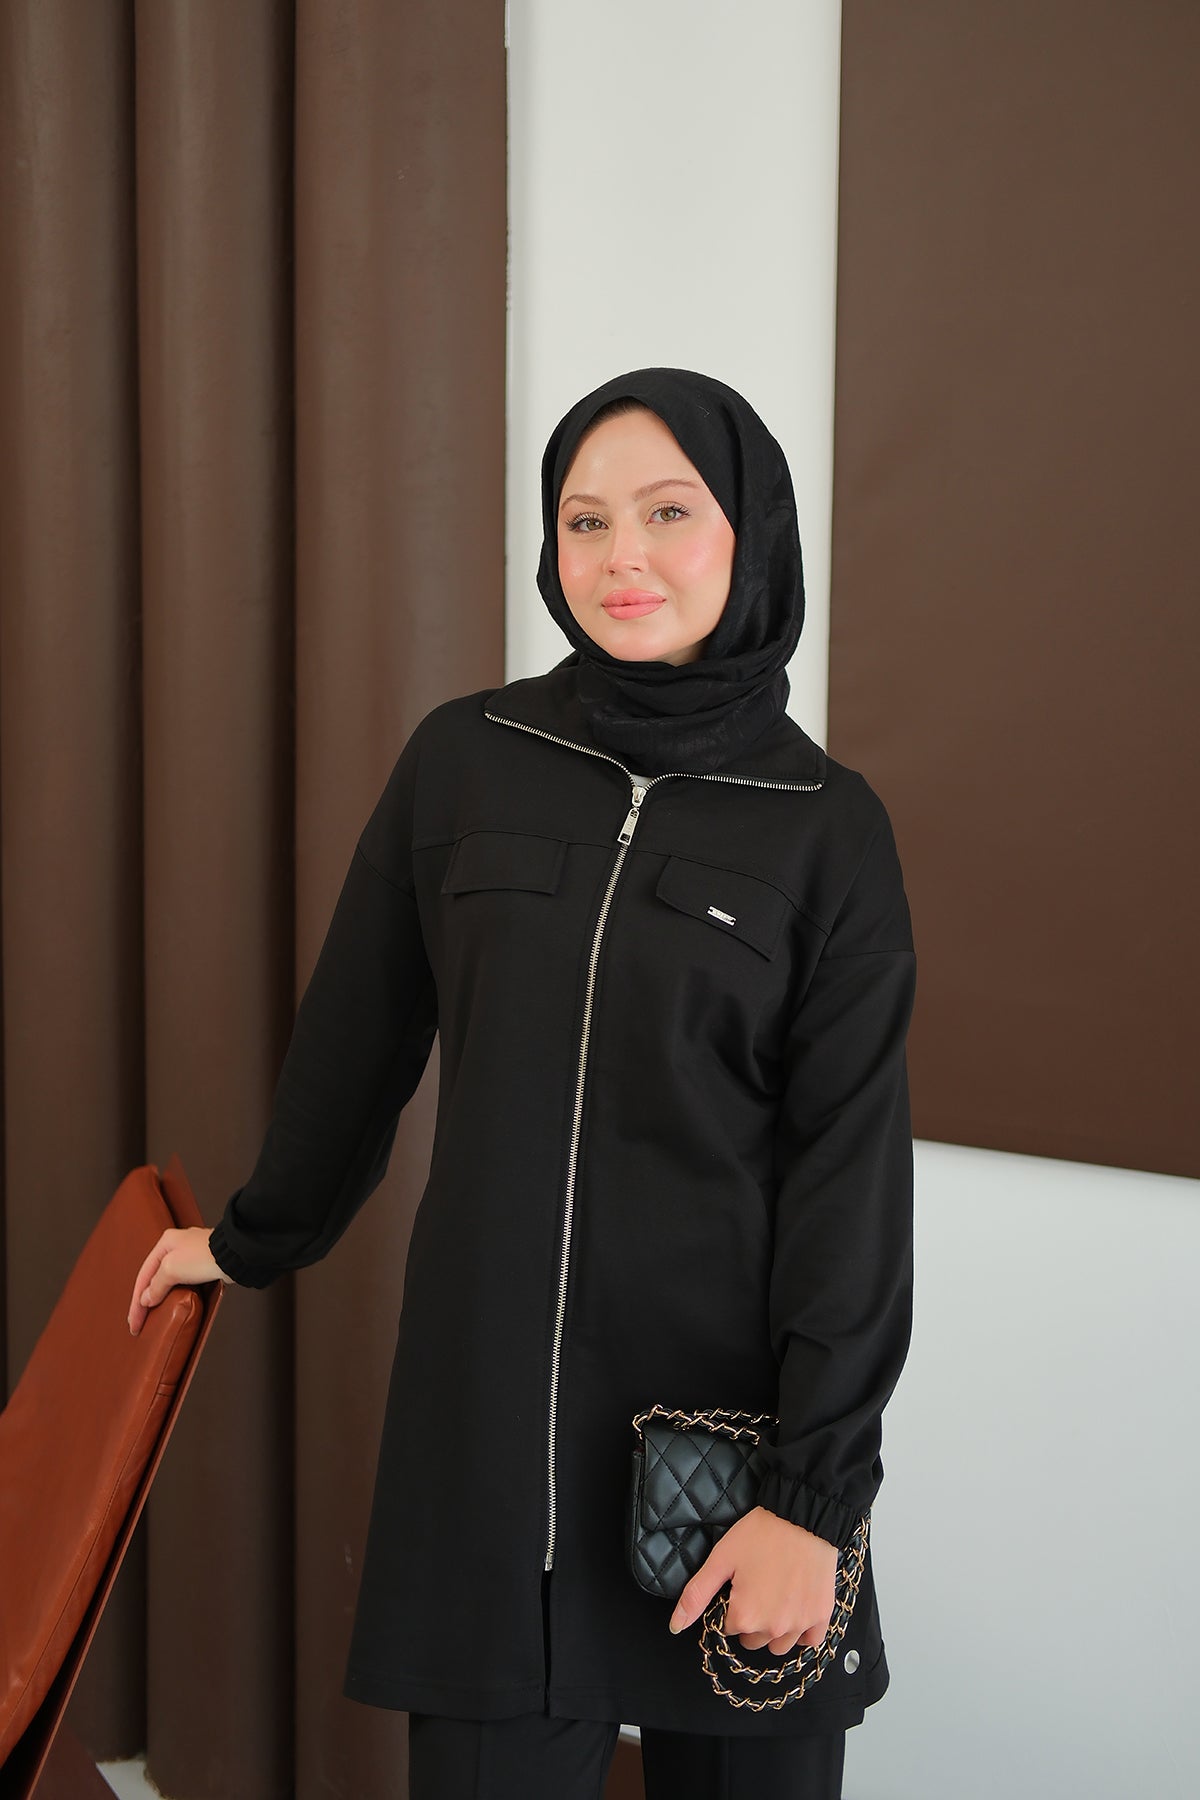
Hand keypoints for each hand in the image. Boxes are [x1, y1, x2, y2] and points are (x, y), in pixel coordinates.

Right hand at [128, 1227, 232, 1335]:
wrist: (235, 1255)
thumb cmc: (204, 1255)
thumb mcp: (171, 1269)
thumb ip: (156, 1285)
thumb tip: (146, 1299)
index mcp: (165, 1243)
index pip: (143, 1276)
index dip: (136, 1302)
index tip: (134, 1322)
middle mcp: (176, 1246)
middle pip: (154, 1277)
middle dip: (145, 1299)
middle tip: (139, 1321)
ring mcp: (191, 1255)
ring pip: (168, 1280)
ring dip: (160, 1297)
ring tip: (153, 1316)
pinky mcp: (204, 1265)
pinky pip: (183, 1282)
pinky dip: (175, 1294)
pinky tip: (172, 1304)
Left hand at [667, 1505, 836, 1654]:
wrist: (801, 1516)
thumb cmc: (761, 1534)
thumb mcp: (721, 1559)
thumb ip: (696, 1595)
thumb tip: (675, 1626)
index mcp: (745, 1617)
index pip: (729, 1628)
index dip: (732, 1605)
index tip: (739, 1585)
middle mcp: (773, 1629)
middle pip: (753, 1640)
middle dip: (752, 1619)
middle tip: (757, 1586)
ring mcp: (800, 1625)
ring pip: (779, 1645)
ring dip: (775, 1629)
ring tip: (776, 1597)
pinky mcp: (821, 1617)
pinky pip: (809, 1640)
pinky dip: (802, 1630)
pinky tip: (796, 1607)